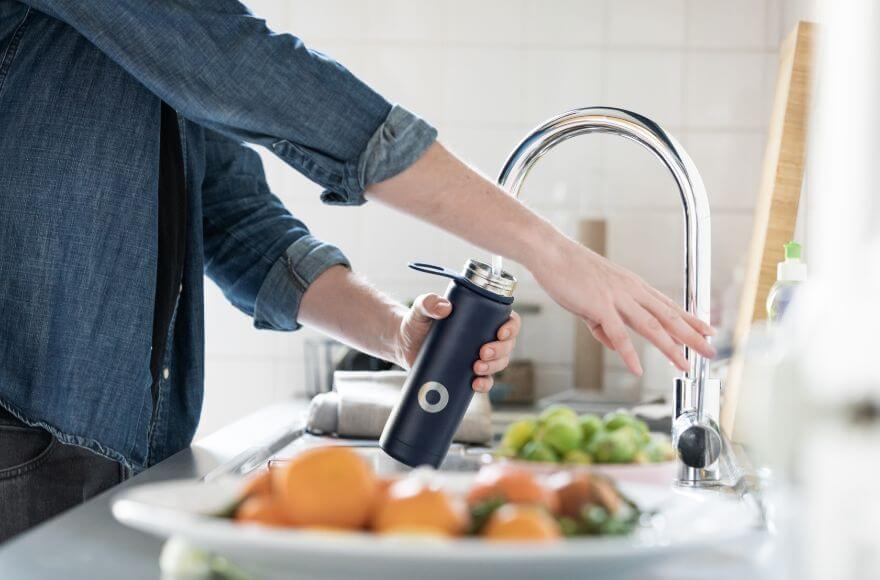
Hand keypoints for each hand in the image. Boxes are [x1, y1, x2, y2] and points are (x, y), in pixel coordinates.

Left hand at [395, 293, 521, 392]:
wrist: (404, 344)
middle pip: (507, 345)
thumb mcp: (421, 309)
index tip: (501, 333)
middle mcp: (485, 337)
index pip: (509, 320)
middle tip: (482, 353)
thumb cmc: (417, 322)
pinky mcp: (468, 373)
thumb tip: (444, 307)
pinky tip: (475, 384)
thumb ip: (428, 303)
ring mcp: (478, 357)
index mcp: (482, 317)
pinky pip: (485, 381)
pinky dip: (485, 385)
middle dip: (500, 351)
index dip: (512, 327)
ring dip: (494, 367)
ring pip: (499, 363)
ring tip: (476, 368)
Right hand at [531, 237, 715, 375]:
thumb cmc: (569, 272)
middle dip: (692, 336)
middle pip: (668, 316)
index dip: (690, 319)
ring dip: (671, 347)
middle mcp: (631, 291)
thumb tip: (614, 345)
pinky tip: (637, 368)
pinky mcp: (599, 305)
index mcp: (632, 286)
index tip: (707, 329)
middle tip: (711, 350)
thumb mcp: (592, 300)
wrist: (551, 252)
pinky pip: (618, 334)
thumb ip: (603, 324)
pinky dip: (628, 353)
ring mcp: (617, 297)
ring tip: (685, 365)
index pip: (668, 305)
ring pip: (651, 326)